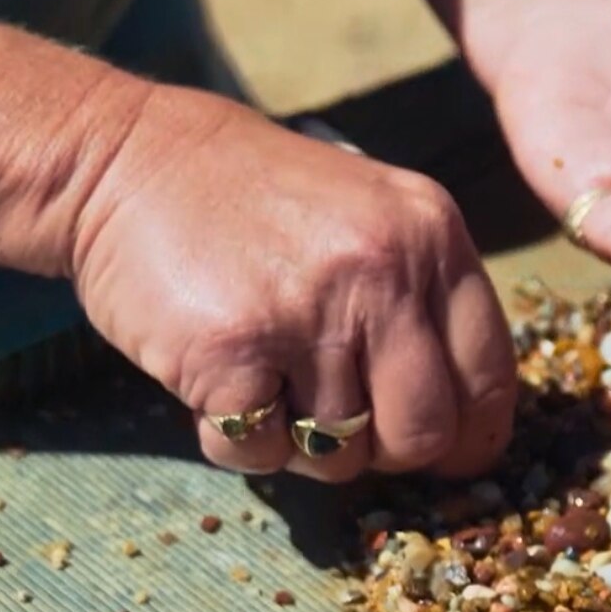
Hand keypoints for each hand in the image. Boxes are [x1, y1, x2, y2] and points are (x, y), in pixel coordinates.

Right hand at [70, 86, 514, 481]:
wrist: (120, 157)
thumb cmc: (255, 205)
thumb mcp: (372, 219)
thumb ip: (427, 305)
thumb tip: (464, 430)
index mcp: (432, 237)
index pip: (490, 380)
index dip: (470, 435)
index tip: (445, 451)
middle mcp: (383, 271)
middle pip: (426, 433)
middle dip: (388, 452)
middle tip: (344, 426)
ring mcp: (309, 311)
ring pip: (343, 454)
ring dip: (302, 444)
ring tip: (268, 382)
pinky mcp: (234, 350)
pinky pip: (262, 453)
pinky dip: (237, 441)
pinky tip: (220, 387)